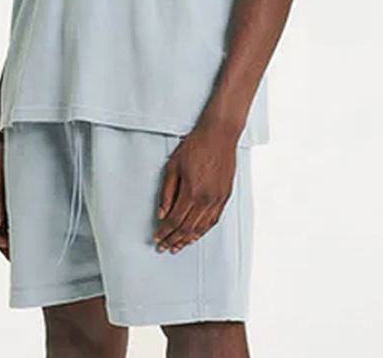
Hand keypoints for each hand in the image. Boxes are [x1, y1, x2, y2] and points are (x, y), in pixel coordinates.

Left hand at [154, 124, 237, 253]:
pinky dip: (203, 231)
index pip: (174, 220)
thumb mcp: (173, 165)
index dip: (165, 232)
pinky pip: (213, 220)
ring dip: (188, 239)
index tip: (158, 238)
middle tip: (164, 247)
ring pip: (201, 227)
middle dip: (174, 240)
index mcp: (191, 192)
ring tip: (178, 246)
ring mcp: (217, 199)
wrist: (219, 135)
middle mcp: (206, 199)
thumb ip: (167, 192)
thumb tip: (162, 213)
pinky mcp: (225, 196)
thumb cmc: (196, 146)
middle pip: (187, 228)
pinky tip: (196, 235)